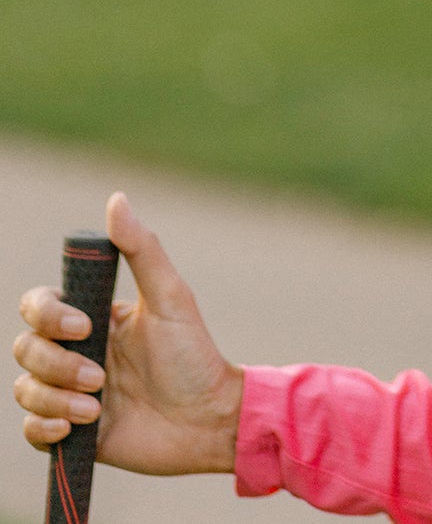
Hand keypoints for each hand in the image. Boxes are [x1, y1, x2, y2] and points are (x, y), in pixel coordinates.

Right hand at [13, 192, 243, 474]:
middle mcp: (76, 352)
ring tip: (97, 406)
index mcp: (95, 317)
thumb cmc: (193, 355)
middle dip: (55, 363)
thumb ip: (142, 250)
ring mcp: (70, 391)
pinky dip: (45, 427)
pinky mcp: (70, 431)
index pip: (39, 305)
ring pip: (24, 388)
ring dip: (55, 397)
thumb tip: (116, 200)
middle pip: (25, 347)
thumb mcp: (171, 298)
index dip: (47, 314)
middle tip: (101, 376)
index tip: (85, 326)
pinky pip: (29, 429)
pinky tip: (77, 425)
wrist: (207, 420)